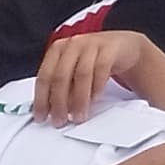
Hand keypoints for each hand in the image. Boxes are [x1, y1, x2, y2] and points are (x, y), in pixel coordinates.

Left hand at [33, 30, 161, 124]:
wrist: (123, 48)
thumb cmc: (94, 62)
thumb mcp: (74, 72)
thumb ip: (61, 87)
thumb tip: (50, 110)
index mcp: (58, 49)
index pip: (44, 76)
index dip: (41, 99)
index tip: (41, 117)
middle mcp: (73, 44)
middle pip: (60, 76)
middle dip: (59, 102)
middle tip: (60, 120)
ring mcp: (92, 43)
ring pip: (81, 74)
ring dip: (78, 100)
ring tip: (78, 116)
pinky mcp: (110, 47)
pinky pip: (101, 69)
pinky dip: (96, 87)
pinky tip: (95, 99)